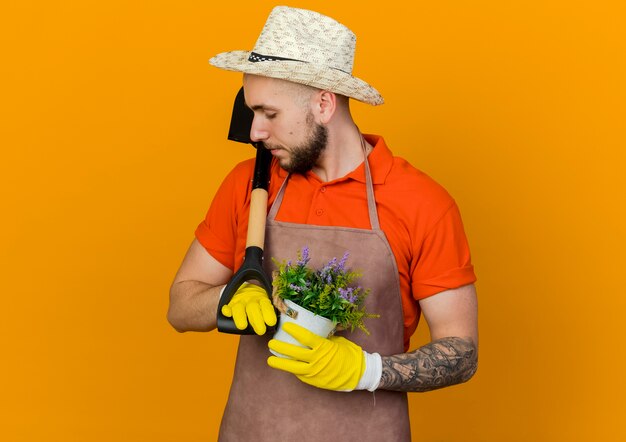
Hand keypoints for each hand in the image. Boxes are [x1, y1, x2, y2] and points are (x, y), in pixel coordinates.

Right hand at [221, 283, 275, 334]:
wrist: (242, 292)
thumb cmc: (257, 305)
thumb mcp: (265, 305)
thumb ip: (269, 313)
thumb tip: (274, 326)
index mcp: (261, 299)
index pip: (265, 304)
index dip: (268, 313)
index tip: (271, 322)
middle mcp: (250, 299)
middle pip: (252, 307)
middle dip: (257, 319)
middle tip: (261, 330)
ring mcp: (238, 302)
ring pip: (239, 307)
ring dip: (240, 317)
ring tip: (242, 326)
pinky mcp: (229, 305)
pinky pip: (226, 307)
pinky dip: (226, 310)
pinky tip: (227, 314)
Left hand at [267, 323, 381, 391]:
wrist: (359, 373)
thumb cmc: (350, 354)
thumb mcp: (337, 342)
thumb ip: (324, 339)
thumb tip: (314, 331)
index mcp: (324, 347)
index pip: (305, 337)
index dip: (294, 331)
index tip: (285, 326)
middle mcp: (317, 360)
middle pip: (294, 353)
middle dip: (280, 348)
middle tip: (271, 343)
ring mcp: (315, 372)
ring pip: (293, 367)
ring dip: (281, 363)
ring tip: (270, 360)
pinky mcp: (314, 381)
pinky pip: (300, 375)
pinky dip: (293, 370)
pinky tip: (286, 366)